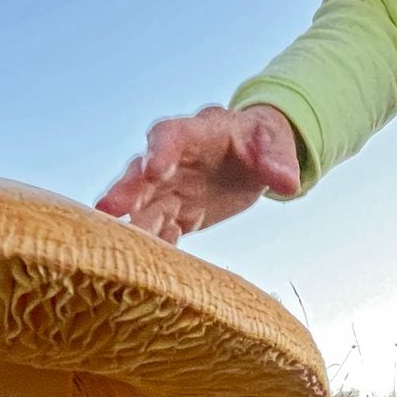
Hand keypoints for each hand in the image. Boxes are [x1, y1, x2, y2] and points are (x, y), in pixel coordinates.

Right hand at [96, 104, 299, 242]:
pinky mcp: (173, 213)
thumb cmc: (263, 142)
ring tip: (116, 242)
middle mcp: (174, 161)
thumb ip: (277, 160)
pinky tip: (148, 263)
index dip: (160, 151)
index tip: (152, 170)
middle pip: (143, 172)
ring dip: (131, 222)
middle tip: (109, 209)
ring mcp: (169, 189)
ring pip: (143, 204)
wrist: (254, 159)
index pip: (172, 135)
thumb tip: (287, 182)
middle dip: (127, 189)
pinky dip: (154, 244)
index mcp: (198, 133)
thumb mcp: (275, 144)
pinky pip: (159, 228)